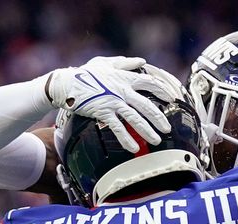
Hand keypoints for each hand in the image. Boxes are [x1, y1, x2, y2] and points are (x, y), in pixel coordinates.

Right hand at [46, 56, 173, 152]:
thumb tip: (141, 61)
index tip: (171, 98)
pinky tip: (134, 148)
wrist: (66, 83)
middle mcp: (122, 90)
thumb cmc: (84, 73)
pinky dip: (126, 138)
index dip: (162, 90)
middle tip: (167, 128)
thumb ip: (124, 63)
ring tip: (156, 140)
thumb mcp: (105, 63)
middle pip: (146, 105)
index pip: (149, 82)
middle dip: (159, 118)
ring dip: (147, 131)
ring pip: (135, 118)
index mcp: (124, 78)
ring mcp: (113, 102)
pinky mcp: (103, 112)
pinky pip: (118, 127)